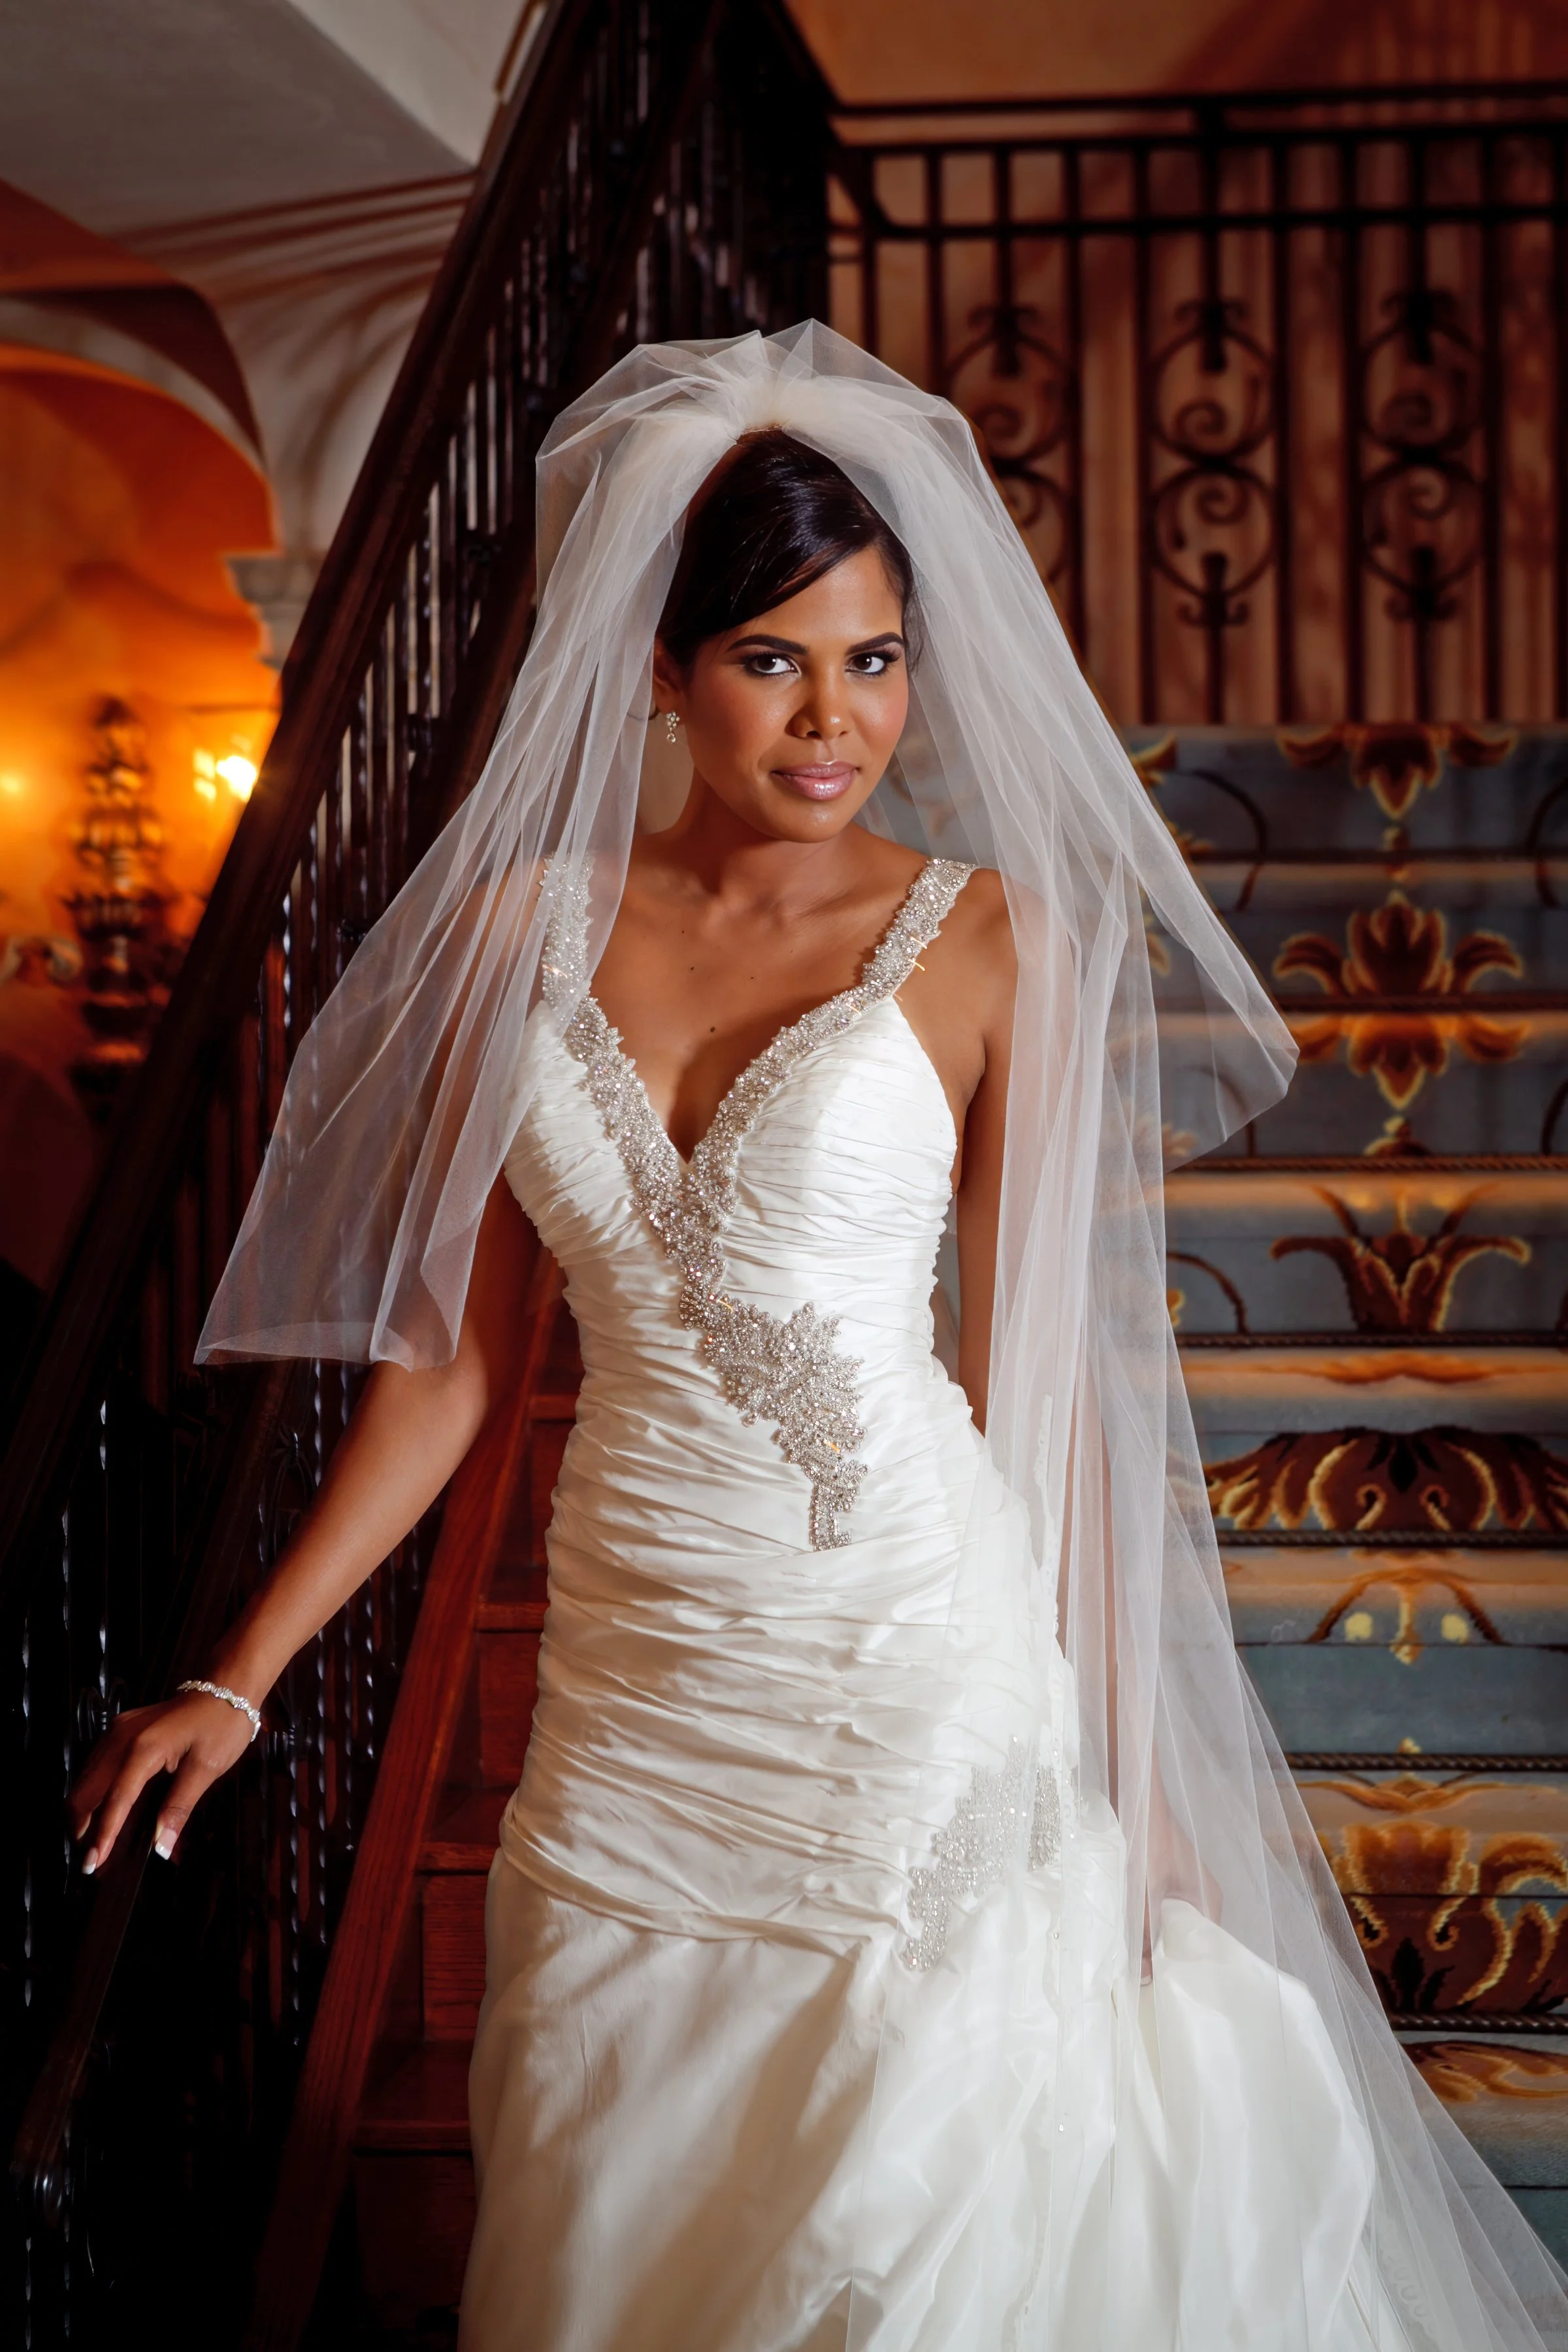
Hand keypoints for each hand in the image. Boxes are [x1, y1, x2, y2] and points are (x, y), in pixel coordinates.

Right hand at [68, 1689, 256, 1873]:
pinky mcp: (120, 1731)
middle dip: (82, 1827)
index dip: (103, 1835)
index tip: (93, 1864)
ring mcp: (117, 1731)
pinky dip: (95, 1794)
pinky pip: (97, 1767)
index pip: (115, 1800)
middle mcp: (121, 1737)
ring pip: (86, 1780)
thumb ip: (179, 1808)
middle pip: (85, 1790)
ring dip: (85, 1812)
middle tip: (91, 1860)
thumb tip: (161, 1847)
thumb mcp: (207, 1768)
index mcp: (143, 1748)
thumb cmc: (222, 1725)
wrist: (226, 1688)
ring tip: (95, 1843)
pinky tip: (104, 1813)